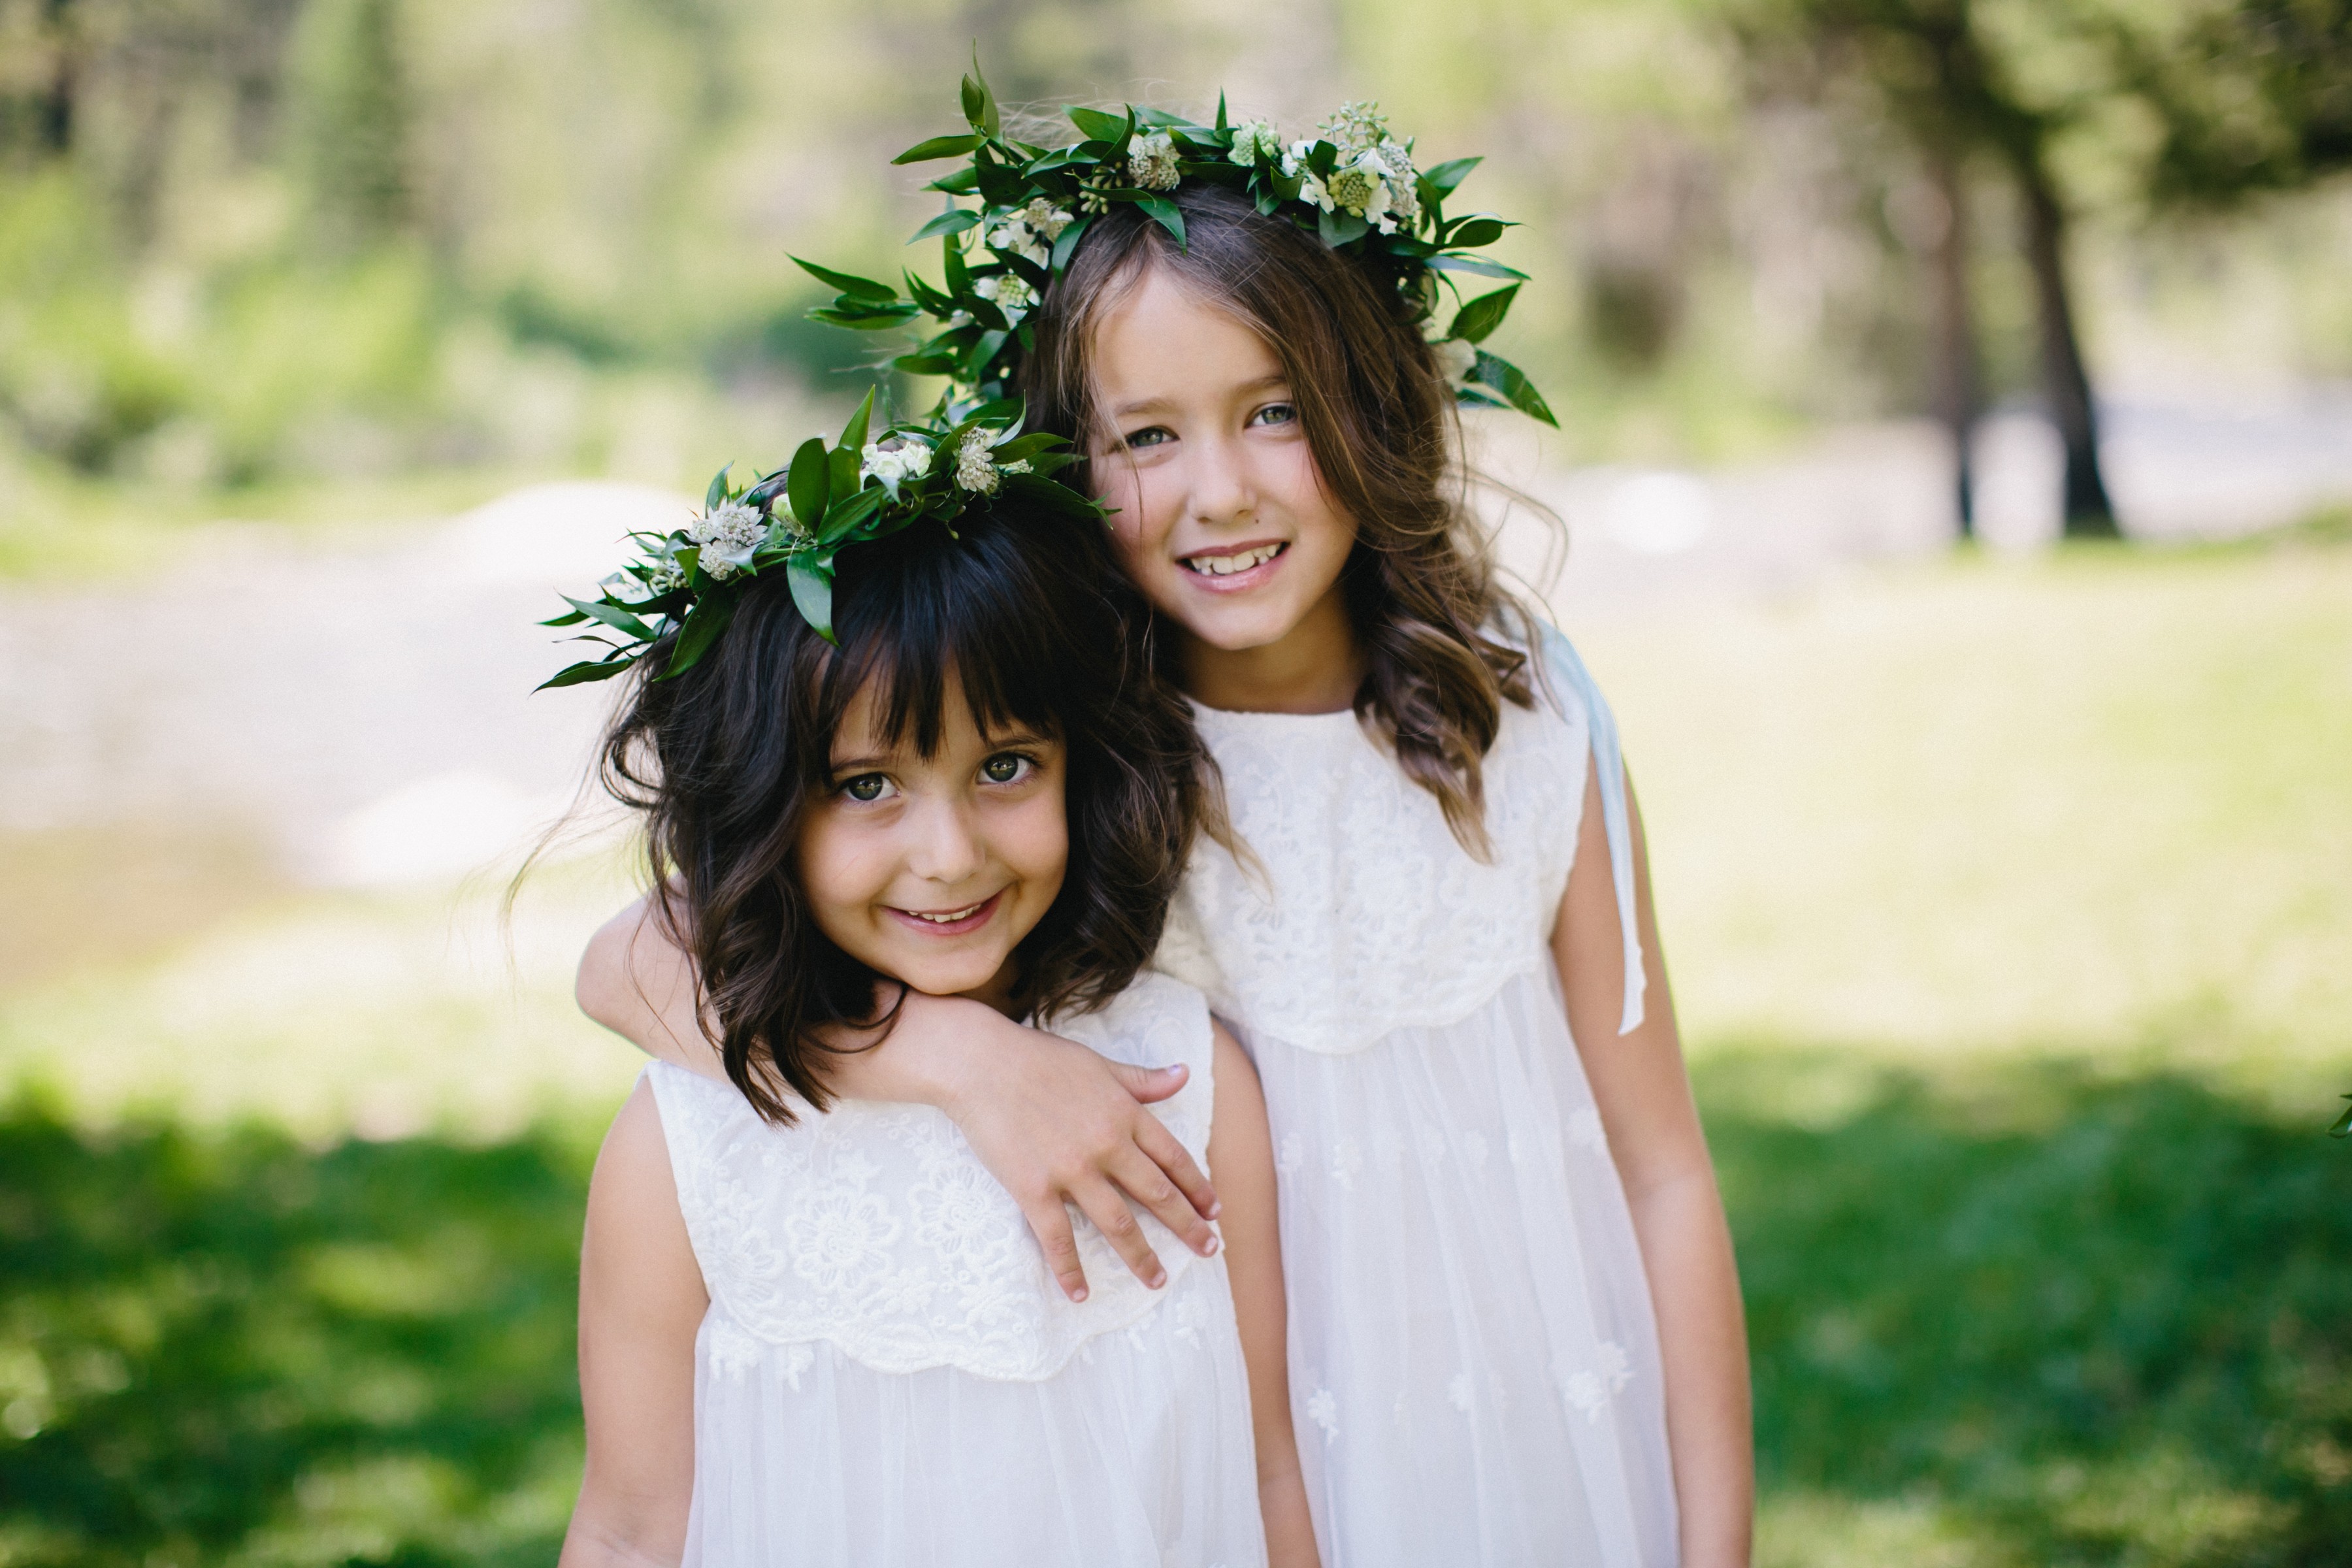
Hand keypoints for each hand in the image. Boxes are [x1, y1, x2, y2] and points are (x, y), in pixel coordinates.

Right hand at [929, 1008, 1222, 1300]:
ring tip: (1158, 1280)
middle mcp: (1106, 1144)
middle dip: (1187, 1226)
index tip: (1215, 1210)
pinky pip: (1058, 1238)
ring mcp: (1071, 1169)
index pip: (1174, 1157)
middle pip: (1157, 1194)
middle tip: (1209, 1251)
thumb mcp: (1100, 1065)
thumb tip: (1185, 1074)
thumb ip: (1143, 1080)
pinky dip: (1070, 1270)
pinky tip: (1080, 1294)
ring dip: (1141, 1256)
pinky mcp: (1033, 1189)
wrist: (980, 1063)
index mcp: (1124, 1113)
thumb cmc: (1039, 1058)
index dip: (1198, 1186)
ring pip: (1118, 1223)